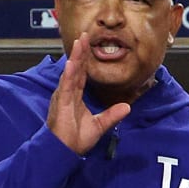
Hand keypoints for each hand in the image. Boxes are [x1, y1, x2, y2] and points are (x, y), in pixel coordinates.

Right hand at [47, 35, 130, 154]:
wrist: (65, 152)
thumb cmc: (75, 140)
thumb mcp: (99, 125)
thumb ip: (112, 115)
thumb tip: (127, 107)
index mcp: (75, 96)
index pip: (81, 74)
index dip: (85, 59)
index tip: (88, 45)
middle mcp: (68, 93)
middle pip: (75, 68)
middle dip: (80, 52)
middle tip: (84, 35)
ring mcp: (63, 97)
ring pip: (70, 73)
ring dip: (75, 57)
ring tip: (79, 42)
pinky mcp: (61, 103)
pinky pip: (66, 86)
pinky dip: (69, 74)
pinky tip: (72, 63)